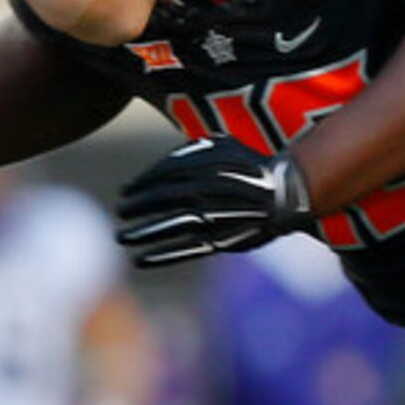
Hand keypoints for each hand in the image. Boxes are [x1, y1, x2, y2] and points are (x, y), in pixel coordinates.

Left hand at [115, 137, 312, 266]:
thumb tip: (160, 166)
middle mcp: (204, 191)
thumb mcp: (222, 145)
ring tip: (120, 237)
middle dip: (135, 207)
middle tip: (119, 213)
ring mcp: (212, 217)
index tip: (124, 193)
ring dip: (141, 233)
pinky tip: (141, 260)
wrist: (286, 191)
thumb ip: (190, 152)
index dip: (139, 185)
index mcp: (203, 166)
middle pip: (160, 200)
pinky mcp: (221, 240)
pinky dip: (162, 255)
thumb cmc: (250, 165)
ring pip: (168, 226)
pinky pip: (186, 249)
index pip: (161, 176)